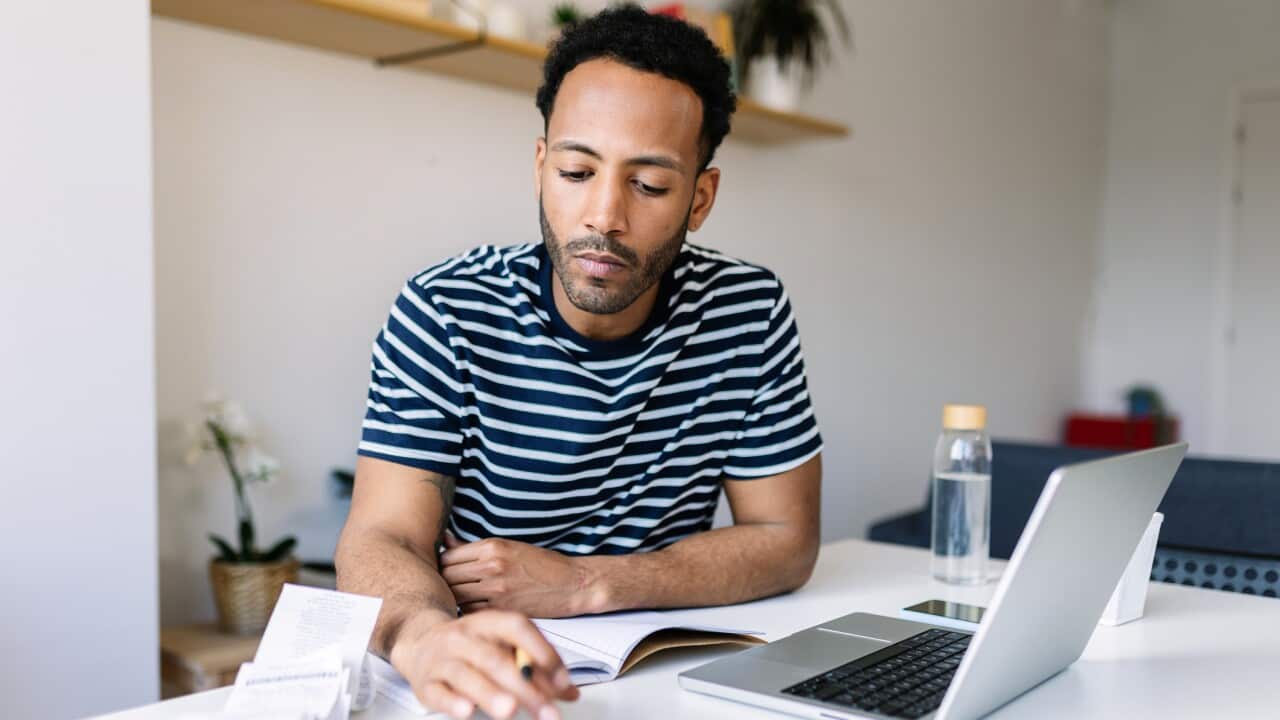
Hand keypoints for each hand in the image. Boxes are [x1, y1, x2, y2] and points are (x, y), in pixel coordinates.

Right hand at [389, 608, 579, 719]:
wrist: (420, 642)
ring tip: (510, 710)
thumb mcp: (503, 646)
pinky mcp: (425, 683)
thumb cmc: (470, 646)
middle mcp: (464, 637)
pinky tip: (467, 711)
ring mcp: (442, 659)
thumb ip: (536, 667)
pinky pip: (438, 692)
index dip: (541, 652)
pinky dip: (453, 702)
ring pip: (466, 675)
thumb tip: (569, 692)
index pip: (517, 628)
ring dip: (490, 693)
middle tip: (546, 710)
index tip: (561, 681)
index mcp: (488, 622)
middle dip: (524, 687)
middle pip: (496, 659)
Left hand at [441, 532, 599, 616]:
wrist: (571, 584)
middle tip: (444, 589)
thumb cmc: (541, 565)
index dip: (441, 565)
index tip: (443, 572)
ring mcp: (496, 589)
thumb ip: (474, 548)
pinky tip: (472, 610)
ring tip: (456, 601)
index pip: (448, 556)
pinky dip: (468, 612)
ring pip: (455, 596)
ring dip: (453, 599)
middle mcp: (491, 566)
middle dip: (443, 583)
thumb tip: (446, 540)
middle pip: (447, 576)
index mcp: (492, 546)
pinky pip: (470, 612)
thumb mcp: (508, 547)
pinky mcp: (502, 609)